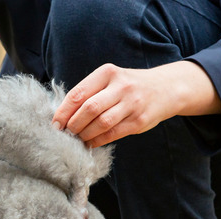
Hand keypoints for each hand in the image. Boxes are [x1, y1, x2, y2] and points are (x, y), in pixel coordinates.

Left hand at [52, 61, 220, 147]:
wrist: (166, 88)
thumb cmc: (128, 86)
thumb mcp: (110, 79)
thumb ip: (89, 92)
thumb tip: (62, 116)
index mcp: (107, 73)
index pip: (78, 94)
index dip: (63, 112)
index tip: (54, 125)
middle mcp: (121, 86)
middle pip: (89, 109)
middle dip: (73, 125)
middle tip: (66, 134)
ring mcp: (132, 103)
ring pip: (101, 123)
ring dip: (84, 135)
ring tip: (76, 139)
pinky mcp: (139, 120)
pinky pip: (112, 134)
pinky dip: (97, 141)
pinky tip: (90, 143)